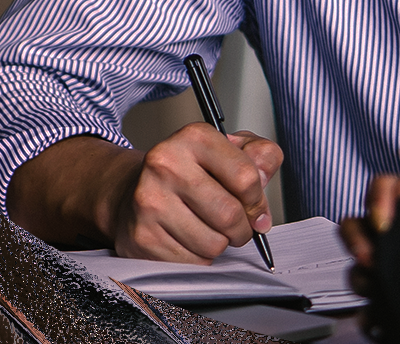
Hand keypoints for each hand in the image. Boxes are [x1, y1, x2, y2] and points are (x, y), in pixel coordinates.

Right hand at [111, 123, 283, 261]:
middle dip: (242, 229)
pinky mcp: (142, 236)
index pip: (246, 177)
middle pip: (230, 215)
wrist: (134, 190)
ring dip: (220, 244)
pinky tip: (189, 240)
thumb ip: (259, 156)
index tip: (254, 207)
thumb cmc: (188, 173)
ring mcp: (150, 201)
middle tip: (236, 226)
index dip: (257, 200)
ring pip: (214, 244)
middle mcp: (166, 164)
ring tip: (208, 229)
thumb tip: (265, 177)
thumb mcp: (228, 150)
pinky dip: (200, 257)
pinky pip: (193, 262)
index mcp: (193, 138)